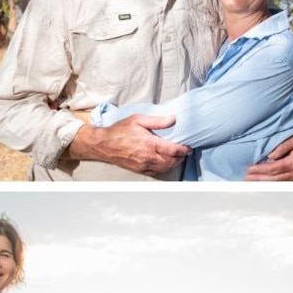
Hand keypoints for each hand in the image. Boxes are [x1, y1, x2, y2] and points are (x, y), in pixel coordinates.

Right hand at [71, 115, 188, 175]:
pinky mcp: (139, 170)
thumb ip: (157, 121)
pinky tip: (164, 163)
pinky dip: (163, 168)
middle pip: (171, 161)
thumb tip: (172, 119)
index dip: (183, 149)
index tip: (188, 147)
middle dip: (180, 157)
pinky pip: (156, 172)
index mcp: (149, 144)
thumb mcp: (138, 120)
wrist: (103, 144)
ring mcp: (143, 165)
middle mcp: (148, 157)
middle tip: (184, 152)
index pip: (173, 150)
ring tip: (177, 157)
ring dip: (173, 164)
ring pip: (164, 168)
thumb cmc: (119, 131)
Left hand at [244, 122, 292, 180]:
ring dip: (263, 183)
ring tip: (250, 182)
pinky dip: (272, 184)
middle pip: (273, 179)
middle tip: (244, 178)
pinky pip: (283, 184)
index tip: (248, 169)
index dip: (259, 170)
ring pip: (278, 184)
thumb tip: (270, 155)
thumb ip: (283, 146)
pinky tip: (262, 183)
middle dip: (258, 179)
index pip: (273, 169)